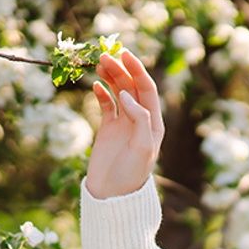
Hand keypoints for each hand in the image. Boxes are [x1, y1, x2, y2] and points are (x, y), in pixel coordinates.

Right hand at [85, 48, 165, 198]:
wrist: (112, 193)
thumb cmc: (132, 173)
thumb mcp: (142, 147)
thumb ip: (139, 119)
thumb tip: (127, 94)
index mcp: (153, 123)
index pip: (147, 90)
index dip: (137, 71)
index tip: (125, 55)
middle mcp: (140, 120)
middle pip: (131, 87)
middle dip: (120, 70)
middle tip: (104, 55)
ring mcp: (124, 123)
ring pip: (118, 92)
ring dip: (110, 77)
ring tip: (99, 63)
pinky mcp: (108, 128)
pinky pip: (106, 105)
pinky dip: (101, 93)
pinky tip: (94, 85)